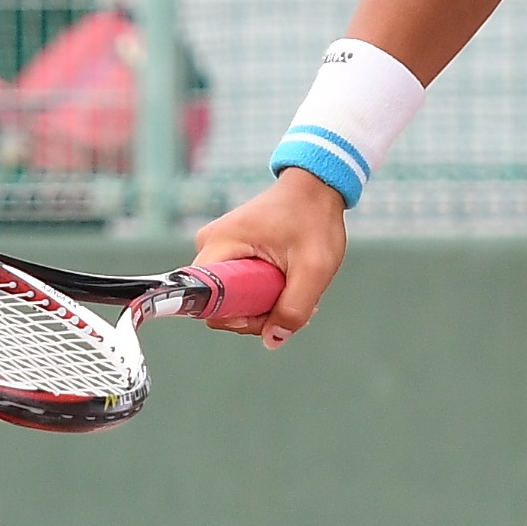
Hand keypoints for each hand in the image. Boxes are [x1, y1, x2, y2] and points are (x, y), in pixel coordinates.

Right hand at [191, 167, 348, 348]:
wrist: (317, 186)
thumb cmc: (315, 218)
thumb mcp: (314, 268)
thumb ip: (294, 307)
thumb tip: (273, 340)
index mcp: (220, 244)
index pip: (208, 302)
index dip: (239, 317)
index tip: (270, 310)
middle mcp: (210, 244)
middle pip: (222, 302)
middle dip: (258, 310)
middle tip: (292, 297)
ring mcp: (219, 246)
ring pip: (233, 295)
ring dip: (265, 300)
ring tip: (295, 284)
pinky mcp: (230, 249)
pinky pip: (239, 283)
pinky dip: (264, 288)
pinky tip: (288, 279)